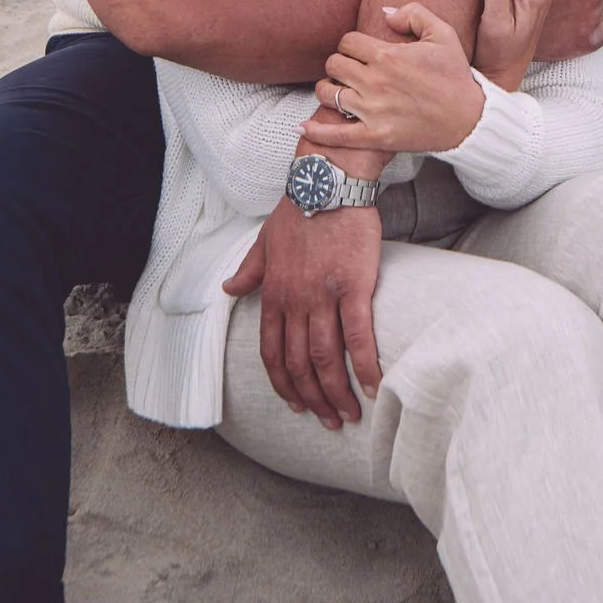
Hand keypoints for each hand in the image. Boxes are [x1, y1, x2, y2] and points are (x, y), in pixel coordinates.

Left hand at [223, 197, 382, 429]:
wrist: (329, 181)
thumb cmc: (299, 208)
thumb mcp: (265, 240)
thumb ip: (249, 270)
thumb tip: (229, 288)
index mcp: (274, 292)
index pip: (272, 351)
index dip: (283, 383)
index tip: (296, 404)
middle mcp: (295, 300)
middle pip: (298, 363)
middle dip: (313, 398)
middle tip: (329, 420)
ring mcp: (323, 295)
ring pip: (325, 358)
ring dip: (336, 392)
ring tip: (350, 413)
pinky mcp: (354, 286)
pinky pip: (356, 336)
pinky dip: (363, 366)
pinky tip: (373, 385)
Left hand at [302, 7, 484, 153]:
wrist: (469, 120)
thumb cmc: (456, 76)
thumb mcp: (443, 34)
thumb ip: (413, 13)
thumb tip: (384, 11)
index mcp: (388, 55)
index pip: (347, 41)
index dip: (351, 44)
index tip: (359, 51)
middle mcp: (376, 82)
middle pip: (333, 64)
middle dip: (339, 63)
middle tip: (350, 69)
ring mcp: (372, 111)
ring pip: (327, 93)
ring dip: (328, 88)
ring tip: (338, 89)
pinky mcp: (374, 136)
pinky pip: (335, 134)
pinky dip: (317, 130)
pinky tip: (303, 127)